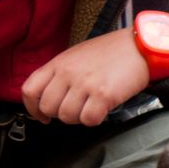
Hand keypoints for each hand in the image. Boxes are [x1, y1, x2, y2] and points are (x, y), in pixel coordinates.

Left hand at [22, 29, 149, 126]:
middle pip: (48, 107)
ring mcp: (84, 84)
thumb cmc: (111, 53)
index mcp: (58, 63)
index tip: (42, 116)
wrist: (139, 47)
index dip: (33, 109)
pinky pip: (88, 120)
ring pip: (67, 117)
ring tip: (89, 107)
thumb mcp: (76, 57)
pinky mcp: (103, 95)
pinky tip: (101, 109)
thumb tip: (49, 98)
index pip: (30, 90)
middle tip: (73, 110)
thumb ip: (60, 74)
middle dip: (59, 115)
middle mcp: (68, 73)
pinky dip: (94, 119)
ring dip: (78, 118)